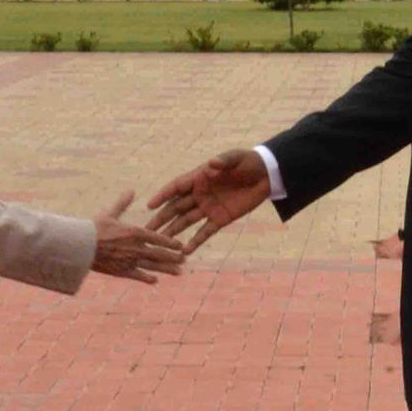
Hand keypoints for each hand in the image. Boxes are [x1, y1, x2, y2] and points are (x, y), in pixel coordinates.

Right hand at [91, 191, 185, 283]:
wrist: (81, 246)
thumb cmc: (94, 227)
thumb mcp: (110, 213)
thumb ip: (123, 203)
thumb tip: (131, 190)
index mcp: (135, 232)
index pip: (158, 238)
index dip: (170, 242)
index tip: (180, 245)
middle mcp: (136, 248)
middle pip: (159, 253)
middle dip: (173, 257)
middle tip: (184, 260)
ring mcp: (129, 261)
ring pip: (152, 266)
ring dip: (166, 269)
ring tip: (179, 272)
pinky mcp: (121, 271)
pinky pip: (137, 275)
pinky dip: (147, 278)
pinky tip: (155, 280)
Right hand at [145, 148, 269, 253]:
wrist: (265, 175)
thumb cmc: (247, 162)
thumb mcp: (235, 158)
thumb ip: (223, 162)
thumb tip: (211, 165)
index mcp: (199, 178)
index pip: (176, 187)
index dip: (163, 195)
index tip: (149, 206)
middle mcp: (199, 194)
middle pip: (176, 207)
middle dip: (161, 218)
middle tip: (146, 230)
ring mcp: (209, 208)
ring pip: (186, 221)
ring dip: (173, 232)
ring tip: (160, 243)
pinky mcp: (220, 219)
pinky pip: (205, 232)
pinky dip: (195, 242)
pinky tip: (184, 251)